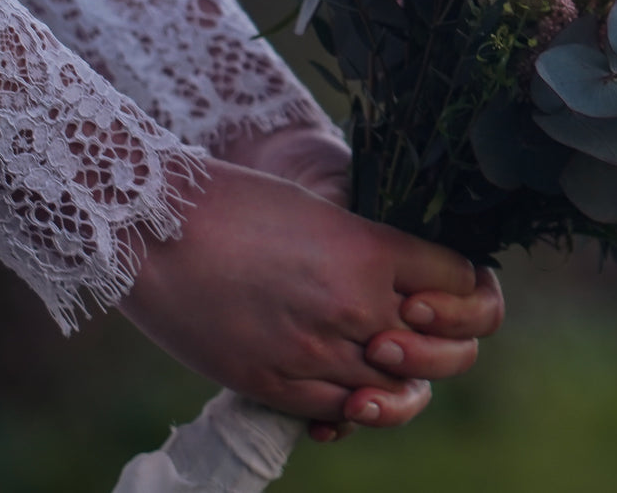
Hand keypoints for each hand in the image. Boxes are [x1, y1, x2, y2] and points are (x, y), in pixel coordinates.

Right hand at [217, 126, 505, 438]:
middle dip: (445, 347)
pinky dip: (350, 408)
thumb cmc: (236, 203)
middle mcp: (356, 305)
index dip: (463, 287)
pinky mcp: (274, 384)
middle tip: (418, 333)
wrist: (153, 228)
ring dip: (398, 384)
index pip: (463, 279)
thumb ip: (372, 250)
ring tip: (382, 365)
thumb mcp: (324, 210)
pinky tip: (345, 392)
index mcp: (373, 250)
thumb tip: (412, 286)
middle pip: (443, 351)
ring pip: (393, 392)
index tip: (444, 285)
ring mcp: (315, 351)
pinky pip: (336, 414)